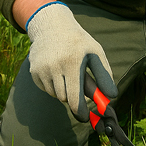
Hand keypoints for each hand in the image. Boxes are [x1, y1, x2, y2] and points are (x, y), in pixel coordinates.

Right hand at [25, 2, 117, 121]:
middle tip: (79, 89)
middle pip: (64, 98)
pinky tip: (56, 70)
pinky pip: (46, 88)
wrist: (52, 26)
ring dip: (64, 90)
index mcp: (72, 62)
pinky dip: (53, 85)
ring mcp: (41, 69)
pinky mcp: (33, 71)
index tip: (85, 119)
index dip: (80, 111)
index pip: (74, 97)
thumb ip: (104, 75)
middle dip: (73, 98)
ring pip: (55, 94)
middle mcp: (55, 66)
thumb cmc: (78, 42)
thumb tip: (112, 96)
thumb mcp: (95, 53)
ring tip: (68, 73)